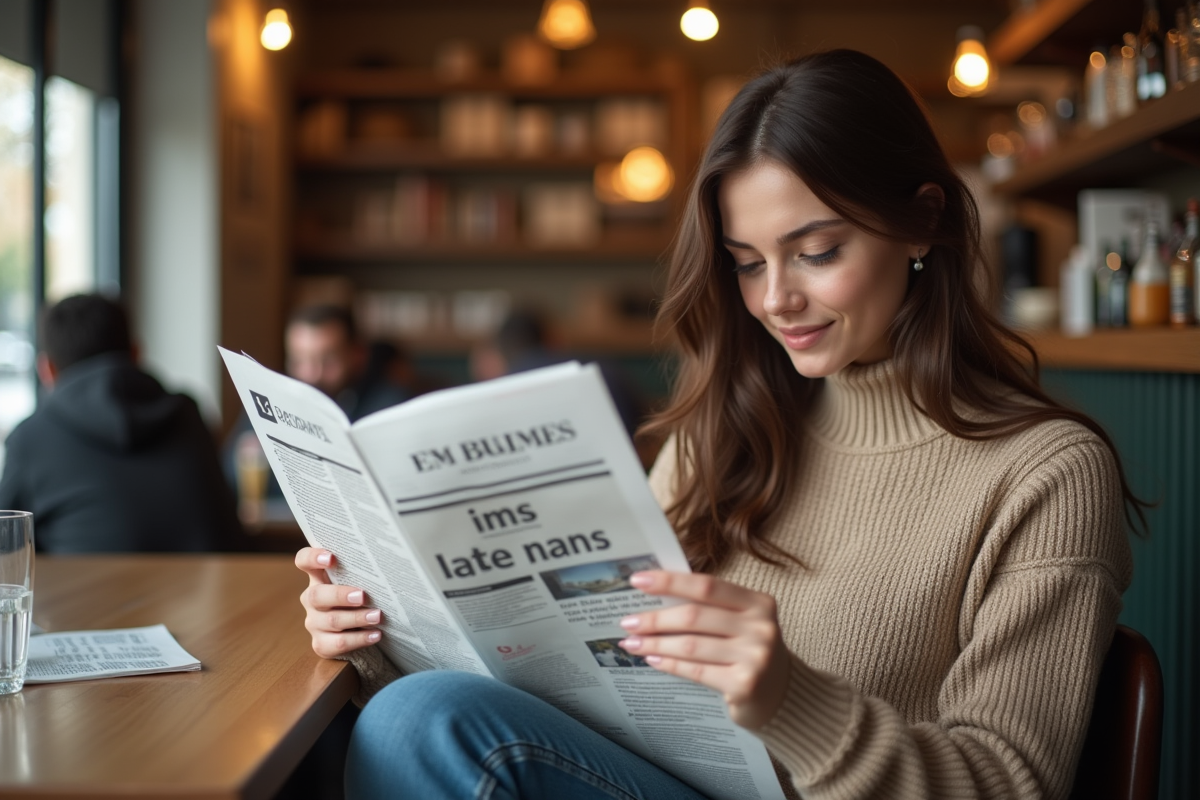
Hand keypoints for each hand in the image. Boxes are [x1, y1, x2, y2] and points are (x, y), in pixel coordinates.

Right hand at [295, 547, 382, 658]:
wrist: (361, 630)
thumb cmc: (362, 597)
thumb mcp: (358, 582)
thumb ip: (362, 572)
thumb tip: (386, 564)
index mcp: (318, 577)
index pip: (304, 561)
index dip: (312, 558)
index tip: (331, 558)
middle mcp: (312, 599)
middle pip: (316, 595)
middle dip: (340, 595)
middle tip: (362, 596)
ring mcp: (314, 623)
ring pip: (331, 621)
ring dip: (357, 618)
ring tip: (377, 616)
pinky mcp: (321, 644)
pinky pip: (338, 643)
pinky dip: (359, 639)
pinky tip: (375, 635)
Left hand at [618, 571, 790, 729]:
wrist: (781, 696)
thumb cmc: (750, 650)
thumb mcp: (741, 622)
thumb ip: (710, 607)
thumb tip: (656, 595)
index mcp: (759, 603)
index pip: (707, 586)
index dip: (670, 582)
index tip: (638, 581)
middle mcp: (761, 628)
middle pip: (695, 616)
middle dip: (655, 619)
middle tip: (627, 622)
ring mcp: (755, 657)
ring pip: (691, 645)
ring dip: (655, 643)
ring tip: (632, 643)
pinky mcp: (744, 685)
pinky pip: (696, 670)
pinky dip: (670, 664)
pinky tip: (652, 658)